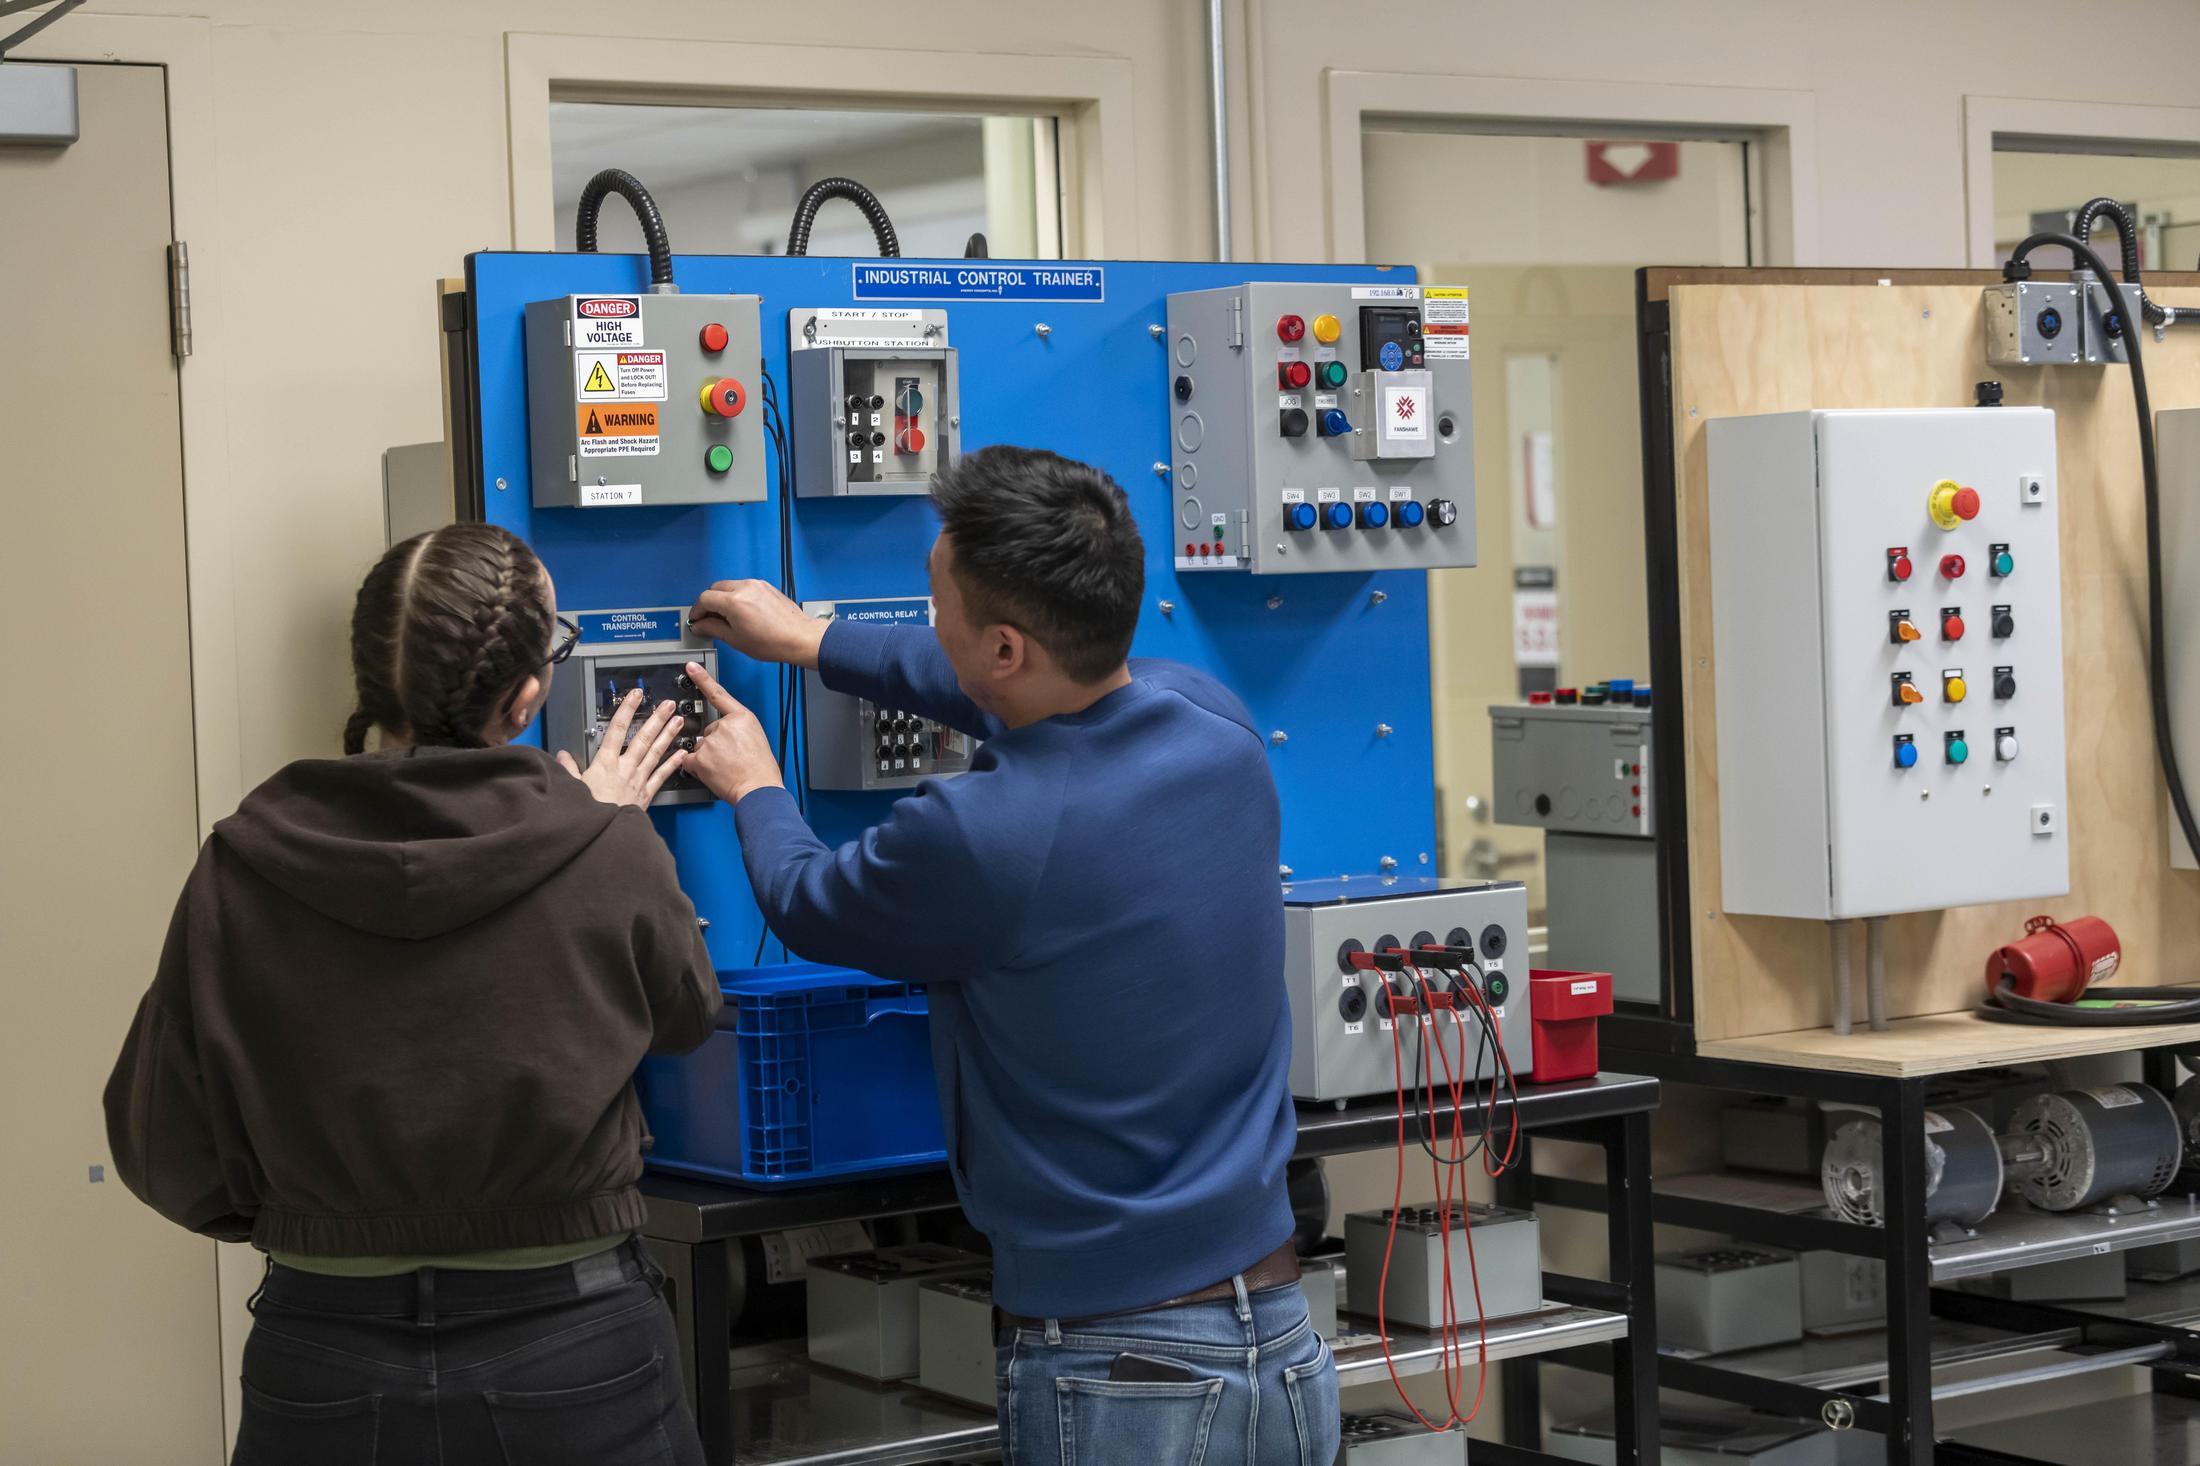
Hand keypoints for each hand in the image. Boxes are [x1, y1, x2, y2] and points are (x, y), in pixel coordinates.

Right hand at [555, 689, 686, 805]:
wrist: (604, 834)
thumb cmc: (588, 812)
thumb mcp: (572, 787)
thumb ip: (569, 768)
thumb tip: (562, 755)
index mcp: (605, 763)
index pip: (617, 729)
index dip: (627, 710)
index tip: (636, 696)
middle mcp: (625, 768)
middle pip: (643, 738)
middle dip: (656, 719)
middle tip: (668, 705)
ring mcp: (638, 780)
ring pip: (655, 753)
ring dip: (668, 735)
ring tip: (678, 721)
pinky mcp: (646, 794)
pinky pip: (661, 776)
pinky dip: (673, 764)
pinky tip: (682, 754)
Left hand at [683, 661, 784, 803]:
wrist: (758, 789)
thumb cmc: (761, 770)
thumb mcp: (757, 738)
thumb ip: (739, 730)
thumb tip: (728, 735)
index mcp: (742, 718)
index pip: (718, 694)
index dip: (702, 678)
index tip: (691, 667)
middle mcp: (725, 726)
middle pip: (709, 730)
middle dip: (715, 744)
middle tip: (730, 758)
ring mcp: (711, 741)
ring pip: (700, 746)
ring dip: (707, 756)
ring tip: (724, 768)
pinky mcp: (700, 757)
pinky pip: (690, 760)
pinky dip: (697, 768)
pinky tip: (712, 773)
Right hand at [688, 580, 826, 667]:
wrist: (799, 638)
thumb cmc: (773, 642)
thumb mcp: (736, 639)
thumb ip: (713, 629)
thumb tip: (700, 625)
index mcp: (734, 601)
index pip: (704, 598)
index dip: (696, 611)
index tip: (696, 620)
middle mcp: (745, 588)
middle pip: (715, 588)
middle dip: (709, 603)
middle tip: (709, 619)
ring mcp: (757, 585)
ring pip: (729, 586)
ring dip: (723, 599)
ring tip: (727, 618)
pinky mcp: (766, 587)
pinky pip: (744, 587)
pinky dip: (737, 596)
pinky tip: (741, 612)